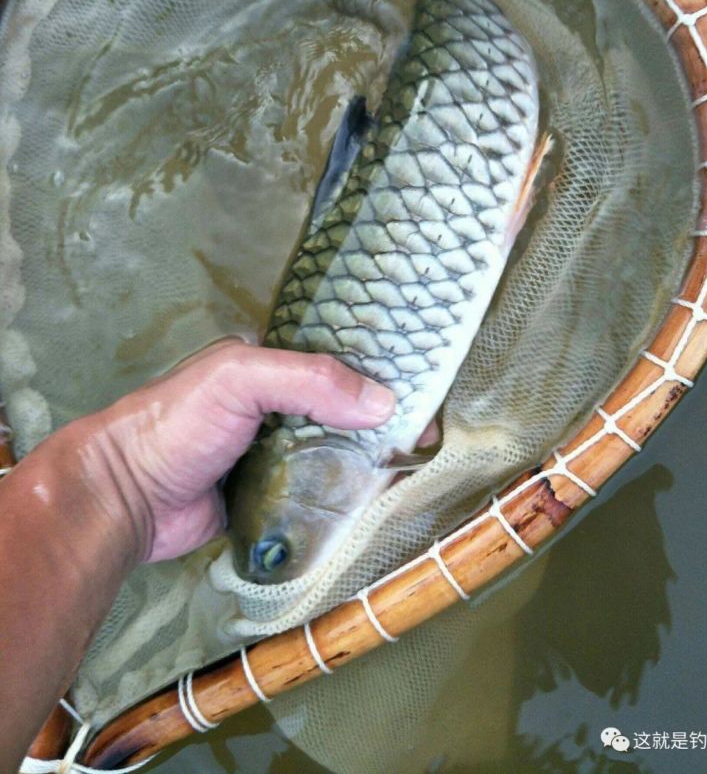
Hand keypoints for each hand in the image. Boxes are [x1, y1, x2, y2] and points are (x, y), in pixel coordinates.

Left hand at [91, 339, 395, 561]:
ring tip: (415, 466)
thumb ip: (308, 380)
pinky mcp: (272, 498)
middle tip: (426, 435)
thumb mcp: (239, 379)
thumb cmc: (176, 423)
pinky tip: (377, 499)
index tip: (423, 390)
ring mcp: (274, 454)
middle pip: (341, 409)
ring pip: (334, 452)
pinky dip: (344, 495)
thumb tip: (382, 402)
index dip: (378, 372)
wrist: (126, 500)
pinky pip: (318, 493)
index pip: (335, 360)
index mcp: (268, 366)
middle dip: (381, 419)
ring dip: (367, 460)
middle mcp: (276, 407)